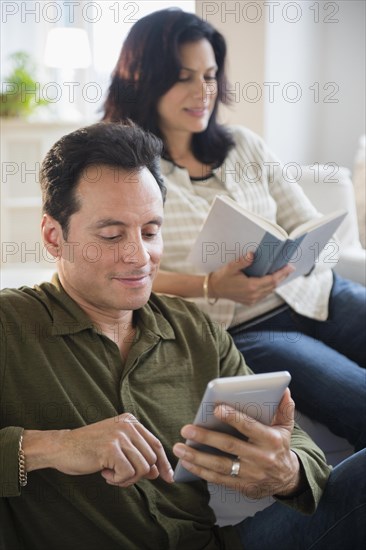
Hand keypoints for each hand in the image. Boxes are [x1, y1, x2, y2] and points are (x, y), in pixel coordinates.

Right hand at [23, 414, 173, 487]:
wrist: (62, 447)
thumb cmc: (89, 449)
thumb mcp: (117, 448)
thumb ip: (137, 456)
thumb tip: (158, 472)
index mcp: (131, 422)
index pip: (156, 444)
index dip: (163, 463)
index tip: (167, 478)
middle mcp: (128, 425)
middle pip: (150, 459)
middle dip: (138, 474)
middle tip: (119, 475)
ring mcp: (119, 436)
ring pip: (142, 468)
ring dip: (127, 478)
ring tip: (111, 473)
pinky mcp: (111, 449)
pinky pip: (128, 473)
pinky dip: (118, 480)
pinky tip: (104, 473)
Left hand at [173, 389, 302, 497]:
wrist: (287, 479)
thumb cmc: (280, 445)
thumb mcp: (286, 427)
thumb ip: (284, 408)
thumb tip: (284, 389)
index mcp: (270, 439)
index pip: (249, 426)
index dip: (233, 417)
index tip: (216, 409)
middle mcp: (261, 458)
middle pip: (229, 446)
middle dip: (206, 437)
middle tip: (186, 429)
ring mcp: (251, 474)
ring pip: (220, 465)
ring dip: (197, 458)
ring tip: (179, 447)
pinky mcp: (242, 486)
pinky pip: (219, 479)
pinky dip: (201, 472)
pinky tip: (187, 463)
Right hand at [210, 254, 293, 304]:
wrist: (213, 289)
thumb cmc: (222, 277)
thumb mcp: (231, 267)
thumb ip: (243, 261)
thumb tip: (252, 254)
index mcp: (251, 286)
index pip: (272, 280)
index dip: (282, 273)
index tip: (290, 267)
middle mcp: (254, 295)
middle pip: (273, 286)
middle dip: (282, 276)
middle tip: (290, 268)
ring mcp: (252, 299)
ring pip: (270, 291)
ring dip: (277, 282)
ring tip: (283, 273)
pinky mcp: (250, 301)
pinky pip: (264, 294)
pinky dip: (269, 287)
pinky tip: (271, 281)